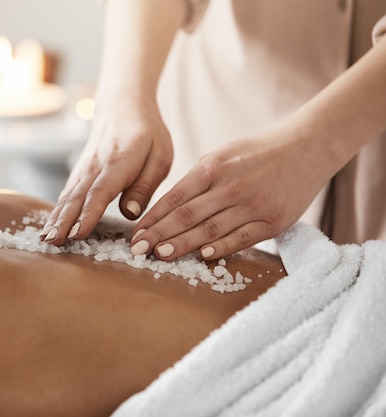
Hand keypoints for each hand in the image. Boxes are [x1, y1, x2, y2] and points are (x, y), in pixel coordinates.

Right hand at [42, 95, 173, 244]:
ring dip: (56, 218)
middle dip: (65, 221)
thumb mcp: (159, 157)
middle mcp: (95, 166)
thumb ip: (145, 186)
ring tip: (46, 238)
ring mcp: (84, 169)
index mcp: (119, 163)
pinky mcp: (79, 172)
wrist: (122, 105)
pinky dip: (56, 210)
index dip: (89, 214)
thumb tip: (130, 213)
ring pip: (67, 196)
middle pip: (78, 197)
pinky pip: (66, 193)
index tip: (78, 233)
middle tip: (55, 242)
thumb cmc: (147, 133)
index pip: (100, 192)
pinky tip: (49, 226)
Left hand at [131, 132, 330, 259]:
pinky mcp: (273, 221)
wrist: (307, 149)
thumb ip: (196, 180)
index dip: (153, 218)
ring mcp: (253, 204)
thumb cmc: (256, 154)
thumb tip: (168, 208)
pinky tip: (203, 256)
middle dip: (159, 234)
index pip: (175, 198)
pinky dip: (222, 248)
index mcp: (213, 168)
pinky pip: (242, 238)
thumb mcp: (221, 155)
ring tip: (160, 255)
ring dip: (183, 245)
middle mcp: (230, 186)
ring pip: (211, 229)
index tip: (135, 233)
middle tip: (137, 250)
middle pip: (187, 216)